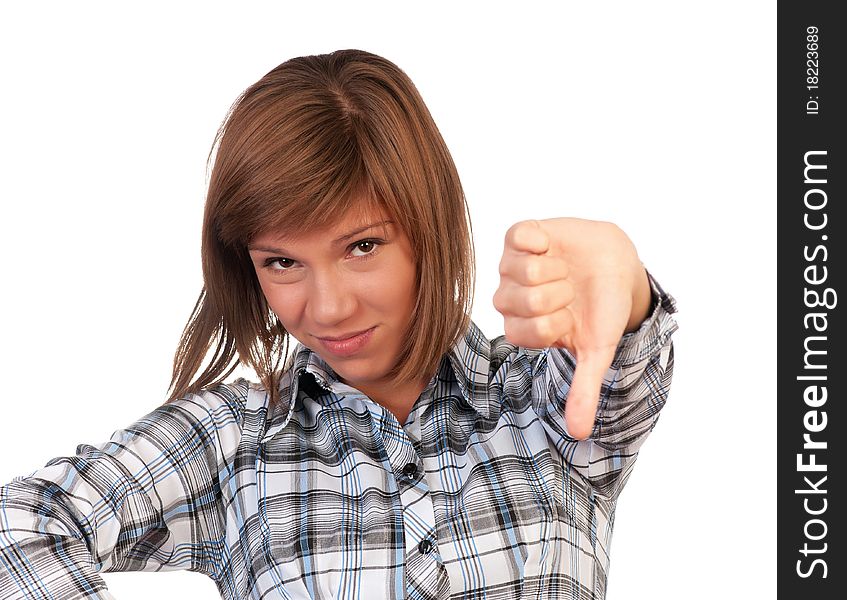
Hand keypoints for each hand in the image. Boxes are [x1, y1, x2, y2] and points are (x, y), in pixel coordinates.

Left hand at [493, 218, 651, 439]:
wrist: (616, 264)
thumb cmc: (601, 309)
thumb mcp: (596, 350)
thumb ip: (583, 389)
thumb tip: (579, 435)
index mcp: (521, 329)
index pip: (527, 331)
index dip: (557, 322)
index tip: (571, 317)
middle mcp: (509, 299)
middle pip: (523, 301)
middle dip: (558, 295)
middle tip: (570, 291)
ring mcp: (511, 266)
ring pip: (522, 270)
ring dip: (556, 269)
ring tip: (565, 269)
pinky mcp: (518, 236)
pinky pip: (518, 236)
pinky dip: (542, 240)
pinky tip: (552, 245)